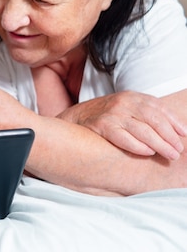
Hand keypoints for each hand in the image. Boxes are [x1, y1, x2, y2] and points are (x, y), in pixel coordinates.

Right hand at [59, 91, 185, 159]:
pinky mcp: (102, 126)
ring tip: (170, 155)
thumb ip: (147, 115)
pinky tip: (148, 152)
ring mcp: (112, 114)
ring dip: (160, 144)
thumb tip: (176, 131)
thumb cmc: (106, 116)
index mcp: (133, 97)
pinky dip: (138, 146)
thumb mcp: (127, 108)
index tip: (184, 135)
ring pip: (143, 130)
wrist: (76, 118)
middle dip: (170, 136)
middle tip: (179, 150)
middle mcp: (124, 102)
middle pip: (154, 120)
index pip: (159, 108)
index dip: (174, 122)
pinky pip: (124, 138)